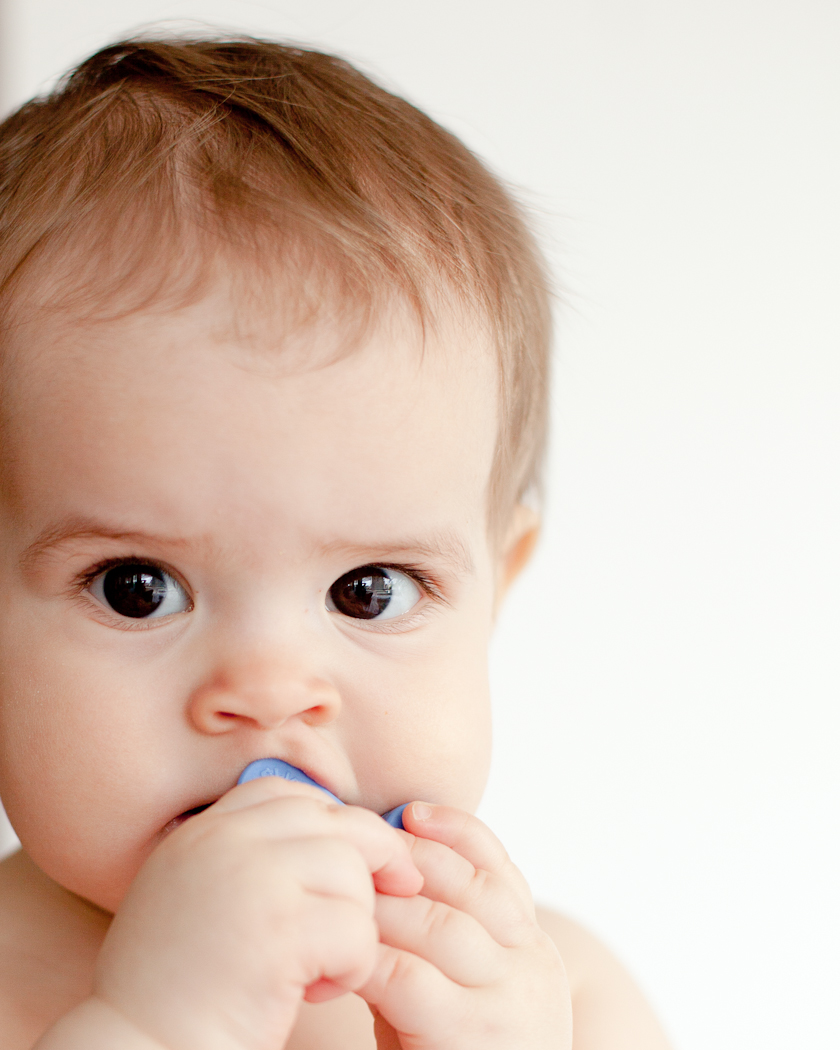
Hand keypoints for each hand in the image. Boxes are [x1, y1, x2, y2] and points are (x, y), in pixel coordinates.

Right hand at [87, 777, 422, 1049]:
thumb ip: (244, 856)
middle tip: (401, 887)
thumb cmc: (175, 989)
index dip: (334, 822)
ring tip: (321, 966)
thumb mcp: (195, 894)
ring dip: (355, 923)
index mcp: (203, 831)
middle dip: (377, 855)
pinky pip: (356, 929)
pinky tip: (316, 992)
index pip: (289, 794)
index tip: (357, 857)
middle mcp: (225, 840)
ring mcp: (253, 877)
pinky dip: (352, 966)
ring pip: (353, 872)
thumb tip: (333, 837)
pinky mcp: (280, 929)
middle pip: (336, 820)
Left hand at [359, 804, 571, 1049]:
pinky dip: (370, 955)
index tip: (412, 811)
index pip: (500, 869)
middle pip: (469, 887)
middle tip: (353, 845)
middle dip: (408, 859)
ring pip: (440, 923)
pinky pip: (410, 979)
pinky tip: (343, 949)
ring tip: (340, 889)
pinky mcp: (475, 1039)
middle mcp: (532, 966)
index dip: (456, 832)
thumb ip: (439, 935)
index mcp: (532, 946)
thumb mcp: (461, 987)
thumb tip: (382, 869)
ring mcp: (511, 1003)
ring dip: (383, 901)